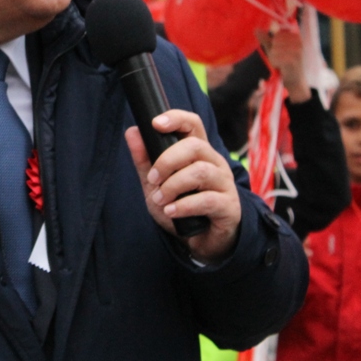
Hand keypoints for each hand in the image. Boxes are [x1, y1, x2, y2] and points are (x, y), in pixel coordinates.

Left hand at [126, 110, 241, 263]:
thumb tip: (132, 132)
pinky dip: (184, 205)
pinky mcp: (229, 206)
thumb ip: (145, 160)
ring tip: (160, 199)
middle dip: (167, 161)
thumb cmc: (180, 206)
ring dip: (173, 185)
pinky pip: (208, 200)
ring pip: (201, 171)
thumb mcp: (155, 183)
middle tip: (152, 179)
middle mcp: (214, 163)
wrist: (199, 241)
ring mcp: (224, 184)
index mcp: (198, 152)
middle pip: (195, 146)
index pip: (193, 124)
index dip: (176, 118)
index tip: (155, 123)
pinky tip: (170, 211)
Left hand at [258, 28, 309, 103]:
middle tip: (281, 59)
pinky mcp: (293, 60)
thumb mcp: (274, 49)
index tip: (281, 51)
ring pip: (274, 49)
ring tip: (281, 63)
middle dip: (273, 51)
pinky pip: (275, 58)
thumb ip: (266, 39)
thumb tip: (256, 29)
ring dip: (273, 58)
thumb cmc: (284, 63)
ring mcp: (297, 51)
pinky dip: (275, 63)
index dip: (274, 43)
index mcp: (296, 37)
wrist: (295, 81)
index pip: (277, 34)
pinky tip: (281, 67)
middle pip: (274, 41)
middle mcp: (298, 42)